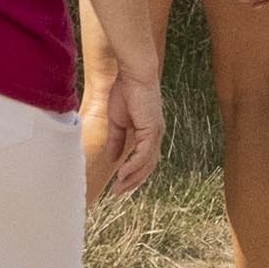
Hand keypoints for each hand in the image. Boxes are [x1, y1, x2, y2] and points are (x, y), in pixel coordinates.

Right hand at [80, 64, 161, 203]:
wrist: (132, 74)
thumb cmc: (125, 91)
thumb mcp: (117, 121)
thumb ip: (116, 140)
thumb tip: (113, 158)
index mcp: (149, 132)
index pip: (144, 160)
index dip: (133, 174)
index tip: (119, 185)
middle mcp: (155, 135)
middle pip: (148, 166)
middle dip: (133, 182)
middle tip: (118, 193)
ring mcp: (156, 133)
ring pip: (147, 164)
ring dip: (133, 178)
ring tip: (119, 188)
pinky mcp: (152, 129)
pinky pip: (144, 154)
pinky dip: (134, 166)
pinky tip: (123, 174)